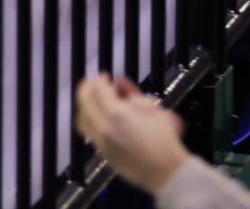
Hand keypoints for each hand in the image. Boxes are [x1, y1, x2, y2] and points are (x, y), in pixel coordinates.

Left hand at [75, 74, 190, 195]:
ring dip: (85, 107)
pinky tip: (102, 119)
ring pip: (82, 120)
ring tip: (95, 102)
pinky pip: (90, 135)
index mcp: (117, 115)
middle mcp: (104, 128)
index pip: (99, 90)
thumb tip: (122, 86)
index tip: (105, 76)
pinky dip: (91, 122)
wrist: (167, 173)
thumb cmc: (165, 140)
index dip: (100, 79)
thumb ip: (135, 95)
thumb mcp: (155, 109)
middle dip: (88, 89)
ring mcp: (101, 143)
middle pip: (84, 102)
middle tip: (95, 84)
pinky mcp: (104, 155)